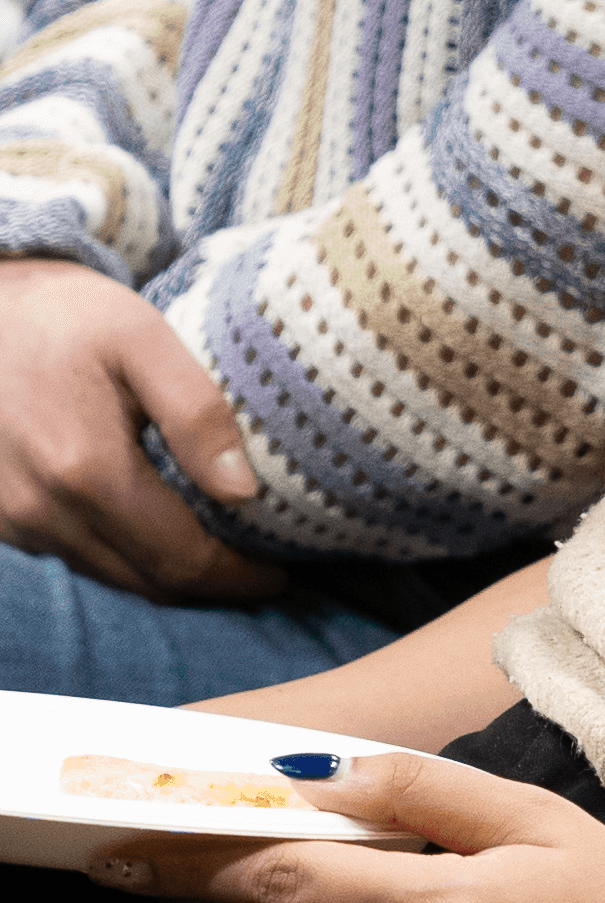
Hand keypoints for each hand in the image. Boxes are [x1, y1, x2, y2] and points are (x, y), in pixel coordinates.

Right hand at [0, 256, 279, 601]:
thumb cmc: (71, 316)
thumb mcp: (144, 340)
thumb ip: (196, 413)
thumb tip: (244, 492)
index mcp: (86, 470)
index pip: (178, 557)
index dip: (234, 576)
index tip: (278, 575)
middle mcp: (43, 511)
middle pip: (145, 581)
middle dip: (209, 587)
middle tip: (262, 575)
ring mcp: (16, 521)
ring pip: (108, 578)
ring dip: (167, 578)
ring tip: (221, 560)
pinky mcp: (1, 519)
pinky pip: (74, 559)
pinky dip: (124, 561)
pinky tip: (159, 538)